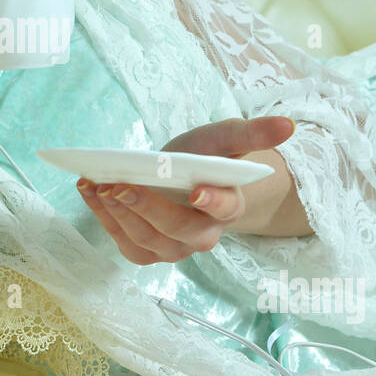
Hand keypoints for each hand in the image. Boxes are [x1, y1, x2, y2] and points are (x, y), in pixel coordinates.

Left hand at [76, 116, 295, 264]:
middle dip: (147, 208)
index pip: (225, 208)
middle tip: (120, 185)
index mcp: (229, 206)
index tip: (197, 190)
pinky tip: (88, 192)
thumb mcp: (226, 137)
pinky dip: (103, 219)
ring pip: (147, 241)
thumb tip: (287, 125)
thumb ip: (253, 133)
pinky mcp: (147, 251)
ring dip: (118, 215)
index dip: (213, 201)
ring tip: (98, 186)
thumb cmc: (207, 157)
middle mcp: (204, 235)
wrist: (183, 177)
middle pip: (178, 231)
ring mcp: (174, 248)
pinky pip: (126, 244)